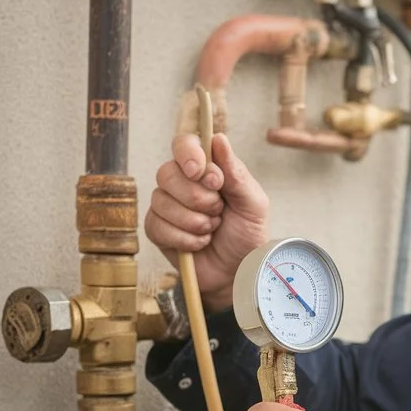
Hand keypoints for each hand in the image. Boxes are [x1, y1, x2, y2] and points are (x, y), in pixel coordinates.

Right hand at [144, 133, 269, 312]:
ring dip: (195, 221)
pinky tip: (200, 243)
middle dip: (198, 198)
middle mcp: (181, 183)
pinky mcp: (157, 229)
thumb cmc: (246, 234)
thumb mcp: (253, 204)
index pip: (183, 144)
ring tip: (213, 229)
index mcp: (206, 169)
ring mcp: (165, 206)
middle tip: (219, 211)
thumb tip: (219, 140)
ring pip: (162, 202)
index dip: (188, 154)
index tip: (201, 172)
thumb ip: (237, 174)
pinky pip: (159, 227)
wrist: (238, 271)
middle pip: (168, 173)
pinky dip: (186, 239)